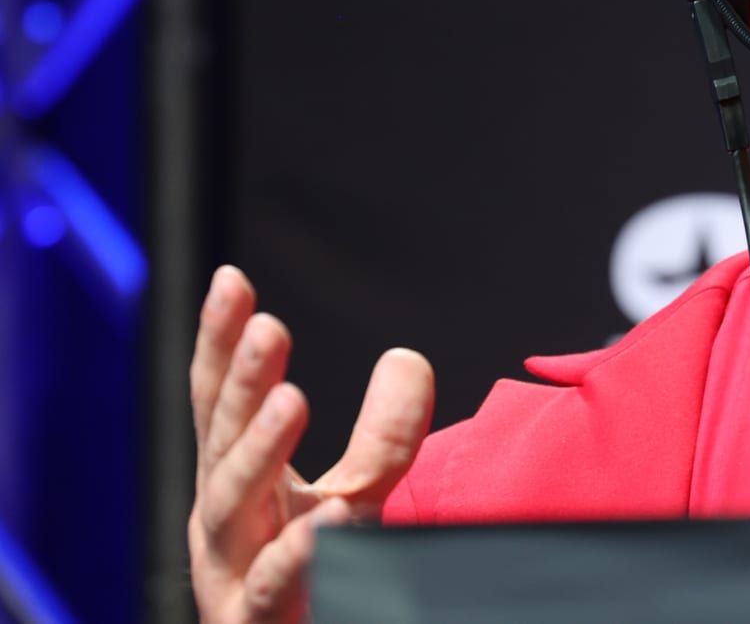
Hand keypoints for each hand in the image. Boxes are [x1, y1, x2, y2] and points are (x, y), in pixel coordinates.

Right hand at [188, 265, 434, 623]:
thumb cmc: (317, 578)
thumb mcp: (357, 493)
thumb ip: (383, 433)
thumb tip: (405, 357)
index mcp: (238, 485)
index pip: (221, 403)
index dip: (223, 344)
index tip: (233, 279)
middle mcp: (224, 527)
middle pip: (223, 444)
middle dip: (243, 385)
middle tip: (270, 327)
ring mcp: (233, 579)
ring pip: (233, 510)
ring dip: (259, 451)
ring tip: (290, 400)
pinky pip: (273, 592)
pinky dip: (296, 556)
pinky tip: (325, 521)